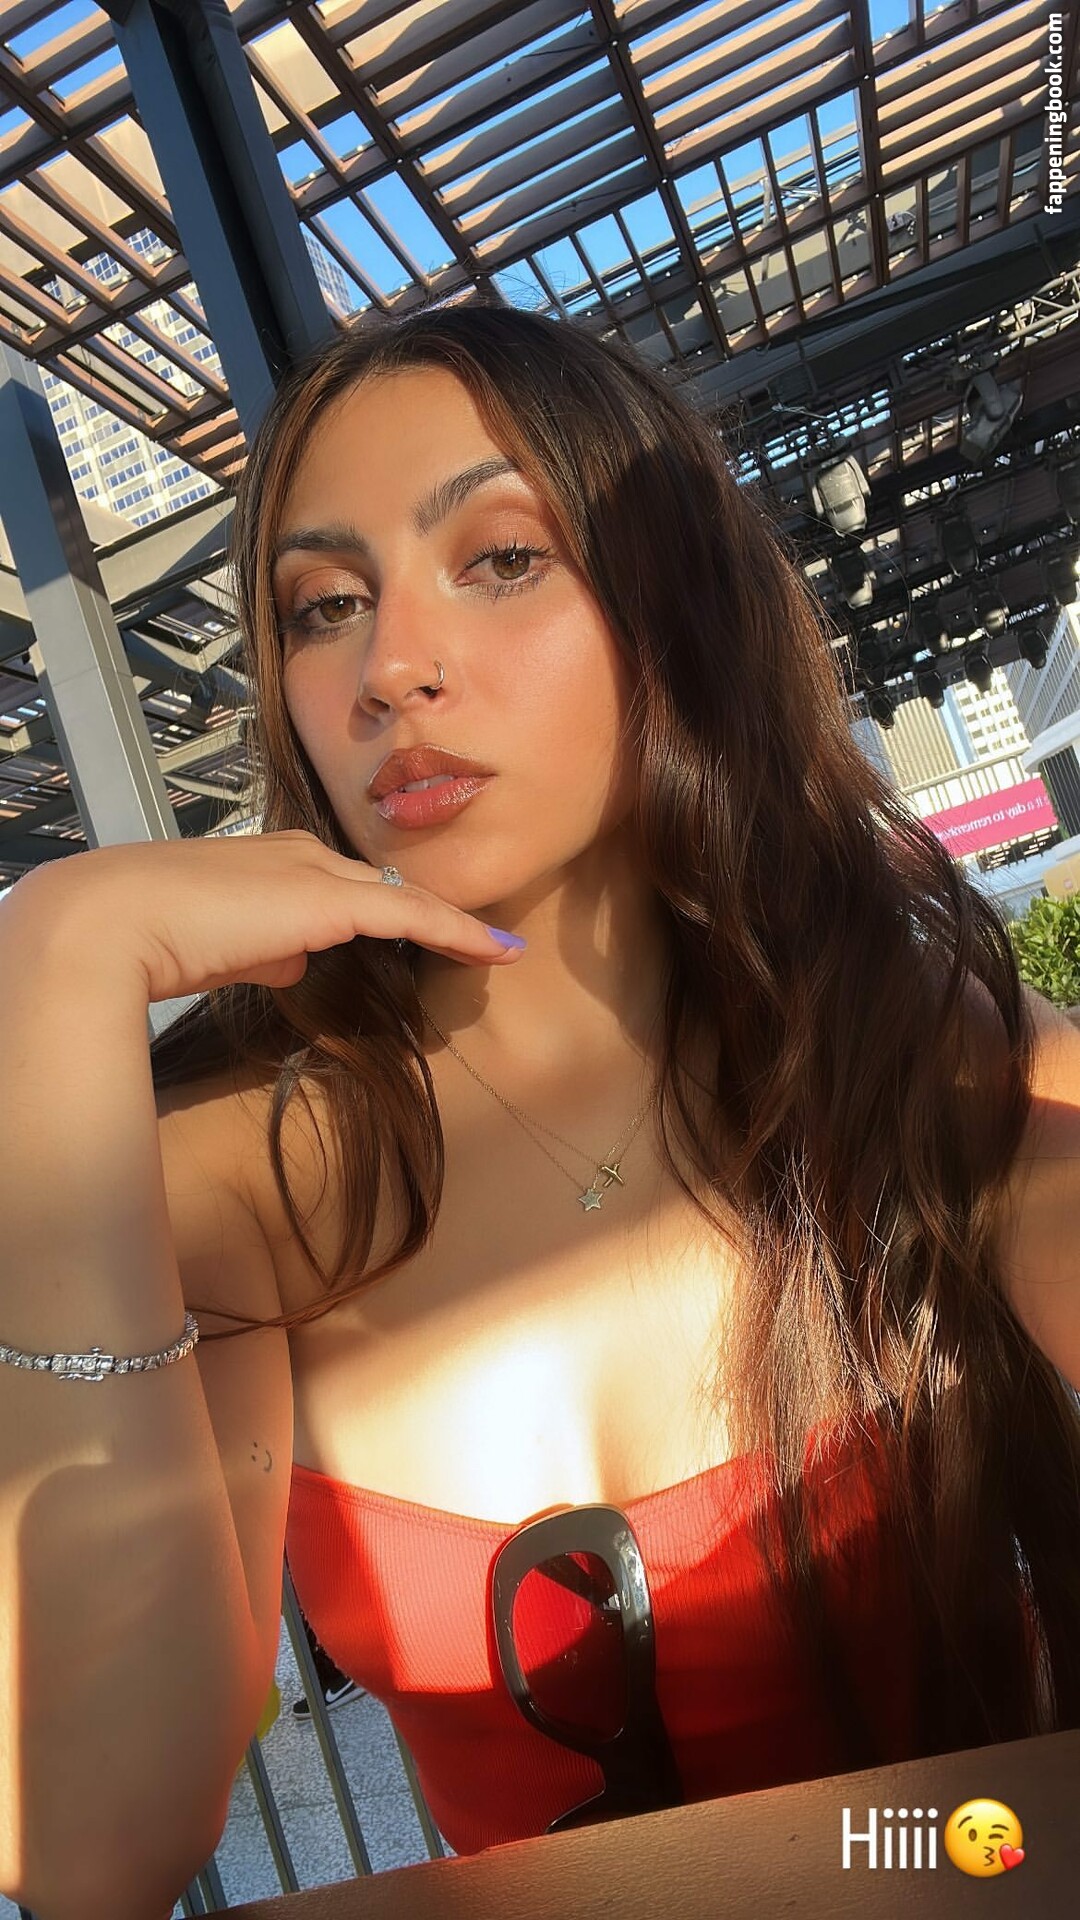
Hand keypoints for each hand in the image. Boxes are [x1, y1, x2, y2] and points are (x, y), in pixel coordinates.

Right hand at [10, 831, 523, 1003]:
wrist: (118, 920)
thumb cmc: (152, 936)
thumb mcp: (222, 945)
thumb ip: (265, 947)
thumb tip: (295, 959)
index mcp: (272, 860)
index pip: (344, 886)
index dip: (387, 910)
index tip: (420, 931)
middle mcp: (302, 854)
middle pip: (384, 889)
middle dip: (431, 916)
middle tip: (478, 942)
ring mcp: (318, 873)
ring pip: (406, 900)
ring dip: (456, 927)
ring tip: (500, 952)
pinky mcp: (333, 901)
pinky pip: (414, 917)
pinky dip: (460, 933)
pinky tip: (496, 953)